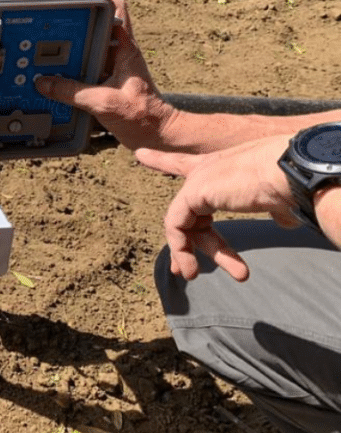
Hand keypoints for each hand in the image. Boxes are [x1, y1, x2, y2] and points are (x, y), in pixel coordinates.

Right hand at [34, 0, 179, 150]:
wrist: (157, 135)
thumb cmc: (144, 117)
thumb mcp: (105, 103)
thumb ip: (73, 92)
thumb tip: (45, 83)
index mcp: (125, 49)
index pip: (115, 7)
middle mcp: (119, 53)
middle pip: (95, 23)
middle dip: (72, 18)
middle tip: (50, 19)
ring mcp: (112, 66)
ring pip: (87, 45)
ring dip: (68, 45)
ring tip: (45, 46)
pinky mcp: (105, 80)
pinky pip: (82, 67)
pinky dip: (67, 67)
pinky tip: (53, 74)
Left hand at [135, 135, 298, 281]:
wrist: (294, 171)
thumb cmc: (292, 183)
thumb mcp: (279, 198)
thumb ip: (274, 208)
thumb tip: (284, 221)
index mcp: (225, 167)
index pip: (186, 164)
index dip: (162, 162)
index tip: (138, 156)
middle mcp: (208, 168)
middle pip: (188, 210)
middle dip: (184, 242)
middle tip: (186, 270)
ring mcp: (200, 178)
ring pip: (183, 222)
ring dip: (187, 253)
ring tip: (192, 276)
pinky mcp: (194, 192)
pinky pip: (176, 225)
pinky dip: (180, 248)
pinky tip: (189, 266)